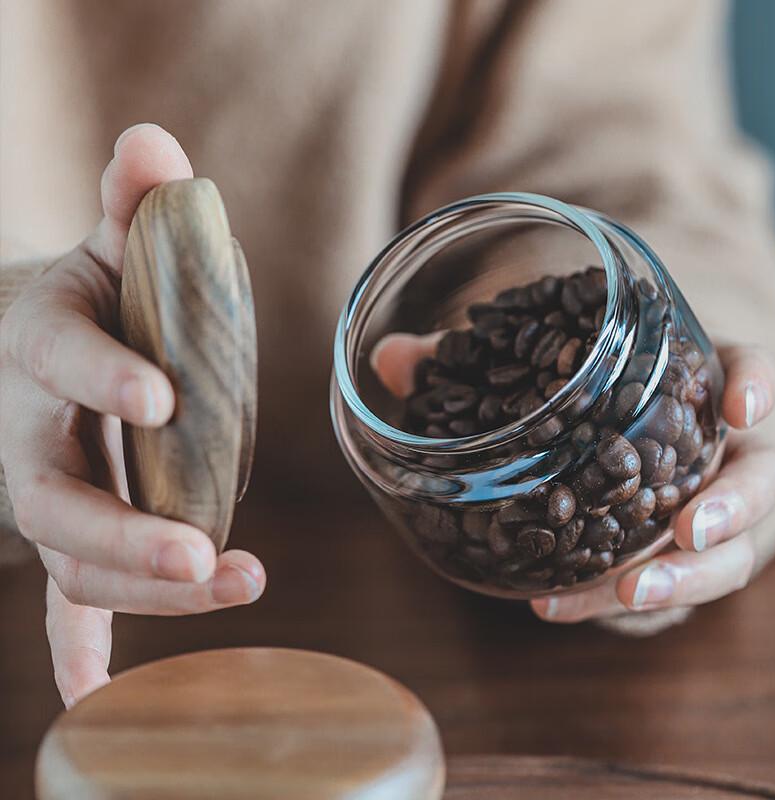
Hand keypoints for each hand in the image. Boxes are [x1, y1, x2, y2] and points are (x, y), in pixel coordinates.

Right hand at [0, 124, 265, 706]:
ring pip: (76, 559)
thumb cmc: (90, 299)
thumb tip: (156, 144)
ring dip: (148, 589)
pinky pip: (63, 597)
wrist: (32, 348)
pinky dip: (76, 643)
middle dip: (123, 530)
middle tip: (205, 552)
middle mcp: (30, 431)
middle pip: (55, 499)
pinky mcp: (69, 526)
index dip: (104, 376)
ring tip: (235, 584)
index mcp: (42, 343)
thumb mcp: (110, 246)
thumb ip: (134, 205)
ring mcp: (47, 490)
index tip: (163, 402)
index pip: (60, 358)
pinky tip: (92, 690)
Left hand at [371, 335, 774, 620]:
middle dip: (733, 509)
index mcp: (696, 384)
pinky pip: (674, 586)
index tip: (741, 405)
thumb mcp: (544, 366)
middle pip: (762, 478)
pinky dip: (628, 604)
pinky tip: (566, 605)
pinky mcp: (679, 557)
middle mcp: (722, 448)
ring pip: (732, 550)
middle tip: (687, 532)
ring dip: (687, 578)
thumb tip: (390, 359)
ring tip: (626, 595)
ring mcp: (712, 507)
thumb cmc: (581, 391)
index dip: (755, 383)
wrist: (621, 433)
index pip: (750, 369)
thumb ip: (472, 361)